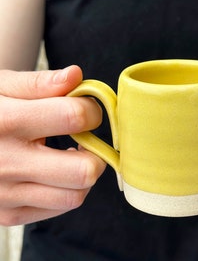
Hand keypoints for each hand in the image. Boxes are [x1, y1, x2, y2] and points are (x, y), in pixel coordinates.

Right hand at [0, 66, 105, 225]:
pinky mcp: (8, 214)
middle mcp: (6, 163)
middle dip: (96, 153)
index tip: (87, 110)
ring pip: (75, 196)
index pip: (74, 117)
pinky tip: (54, 174)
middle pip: (84, 170)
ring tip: (71, 156)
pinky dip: (67, 191)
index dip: (91, 110)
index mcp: (6, 121)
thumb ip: (38, 83)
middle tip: (86, 140)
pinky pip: (59, 208)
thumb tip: (75, 76)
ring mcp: (6, 194)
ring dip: (83, 175)